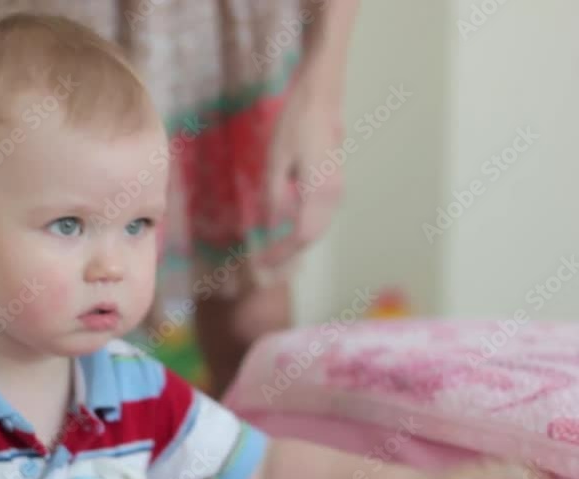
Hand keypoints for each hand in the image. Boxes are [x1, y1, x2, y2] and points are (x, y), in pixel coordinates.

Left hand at [251, 67, 344, 283]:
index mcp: (320, 191)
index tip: (262, 262)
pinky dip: (302, 227)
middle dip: (288, 253)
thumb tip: (271, 225)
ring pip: (317, 227)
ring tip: (271, 253)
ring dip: (295, 242)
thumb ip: (275, 196)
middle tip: (263, 264)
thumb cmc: (296, 121)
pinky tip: (283, 230)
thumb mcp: (276, 160)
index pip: (302, 236)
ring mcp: (337, 188)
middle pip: (312, 236)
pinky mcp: (333, 181)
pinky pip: (319, 215)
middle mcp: (333, 194)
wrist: (321, 94)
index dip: (282, 253)